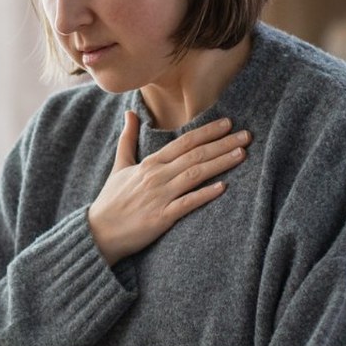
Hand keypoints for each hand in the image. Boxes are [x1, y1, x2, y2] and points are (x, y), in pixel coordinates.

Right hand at [88, 111, 250, 265]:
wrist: (99, 233)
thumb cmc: (111, 200)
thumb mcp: (119, 166)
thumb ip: (127, 139)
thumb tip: (129, 113)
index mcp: (150, 164)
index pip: (184, 142)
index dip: (207, 131)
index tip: (228, 123)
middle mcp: (157, 176)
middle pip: (195, 155)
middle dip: (222, 143)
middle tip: (246, 135)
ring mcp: (160, 196)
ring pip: (195, 175)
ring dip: (220, 163)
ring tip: (241, 154)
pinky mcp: (161, 218)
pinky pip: (187, 203)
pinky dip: (205, 194)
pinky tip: (223, 187)